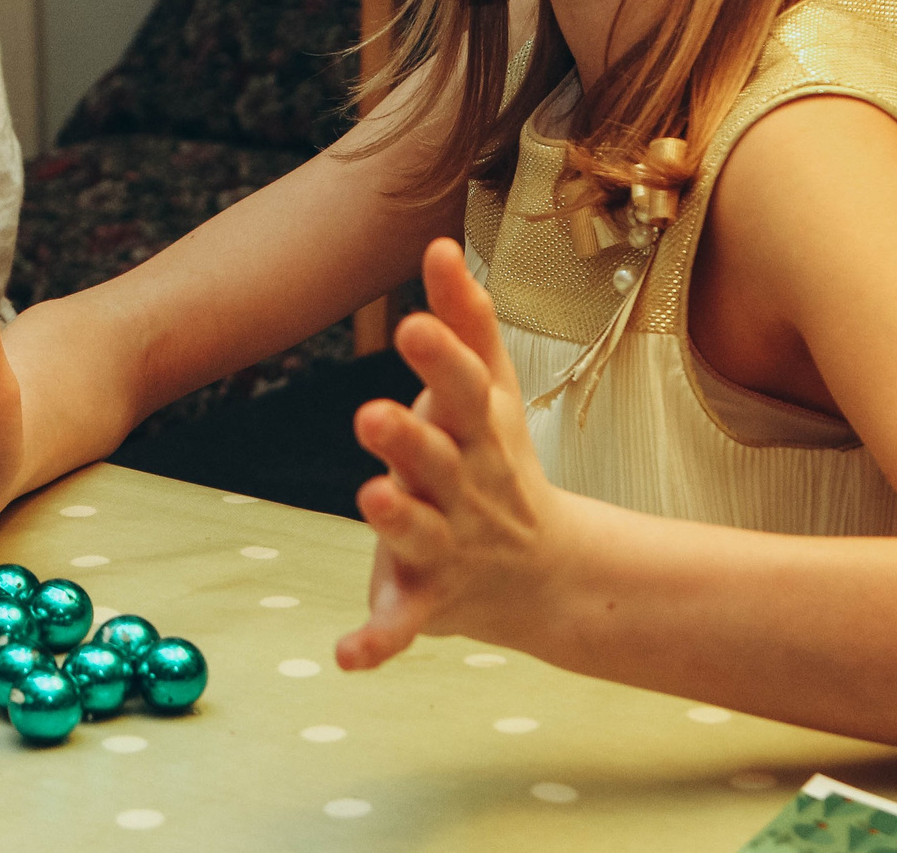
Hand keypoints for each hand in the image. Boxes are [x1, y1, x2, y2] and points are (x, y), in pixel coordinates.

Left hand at [337, 238, 571, 671]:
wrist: (548, 573)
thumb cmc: (497, 460)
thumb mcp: (488, 391)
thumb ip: (463, 319)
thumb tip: (439, 240)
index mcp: (478, 429)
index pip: (462, 387)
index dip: (439, 357)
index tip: (411, 322)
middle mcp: (466, 486)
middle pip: (437, 459)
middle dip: (407, 438)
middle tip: (368, 412)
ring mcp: (450, 545)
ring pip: (419, 533)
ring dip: (395, 520)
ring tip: (369, 497)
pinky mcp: (429, 601)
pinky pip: (403, 624)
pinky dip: (378, 641)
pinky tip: (349, 656)